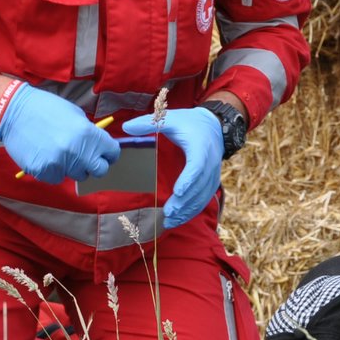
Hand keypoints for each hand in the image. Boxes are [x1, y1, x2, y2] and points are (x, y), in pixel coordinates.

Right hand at [0, 83, 119, 182]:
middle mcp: (77, 151)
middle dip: (94, 165)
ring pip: (77, 175)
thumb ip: (89, 133)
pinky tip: (45, 156)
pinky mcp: (44, 171)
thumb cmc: (46, 109)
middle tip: (83, 158)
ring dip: (72, 167)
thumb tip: (99, 148)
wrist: (14, 112)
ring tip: (59, 151)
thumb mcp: (75, 115)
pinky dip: (53, 170)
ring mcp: (60, 163)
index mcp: (88, 134)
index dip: (108, 153)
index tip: (103, 154)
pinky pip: (57, 178)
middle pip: (99, 170)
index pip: (113, 152)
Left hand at [122, 107, 221, 229]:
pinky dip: (193, 210)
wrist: (213, 125)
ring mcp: (213, 173)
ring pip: (203, 196)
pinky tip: (179, 219)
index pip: (197, 166)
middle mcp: (210, 162)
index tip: (178, 192)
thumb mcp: (170, 118)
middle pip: (199, 186)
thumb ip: (148, 123)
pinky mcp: (212, 181)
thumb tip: (126, 127)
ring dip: (188, 210)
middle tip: (168, 213)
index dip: (189, 179)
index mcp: (200, 147)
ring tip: (170, 221)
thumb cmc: (189, 123)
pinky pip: (205, 199)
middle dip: (185, 202)